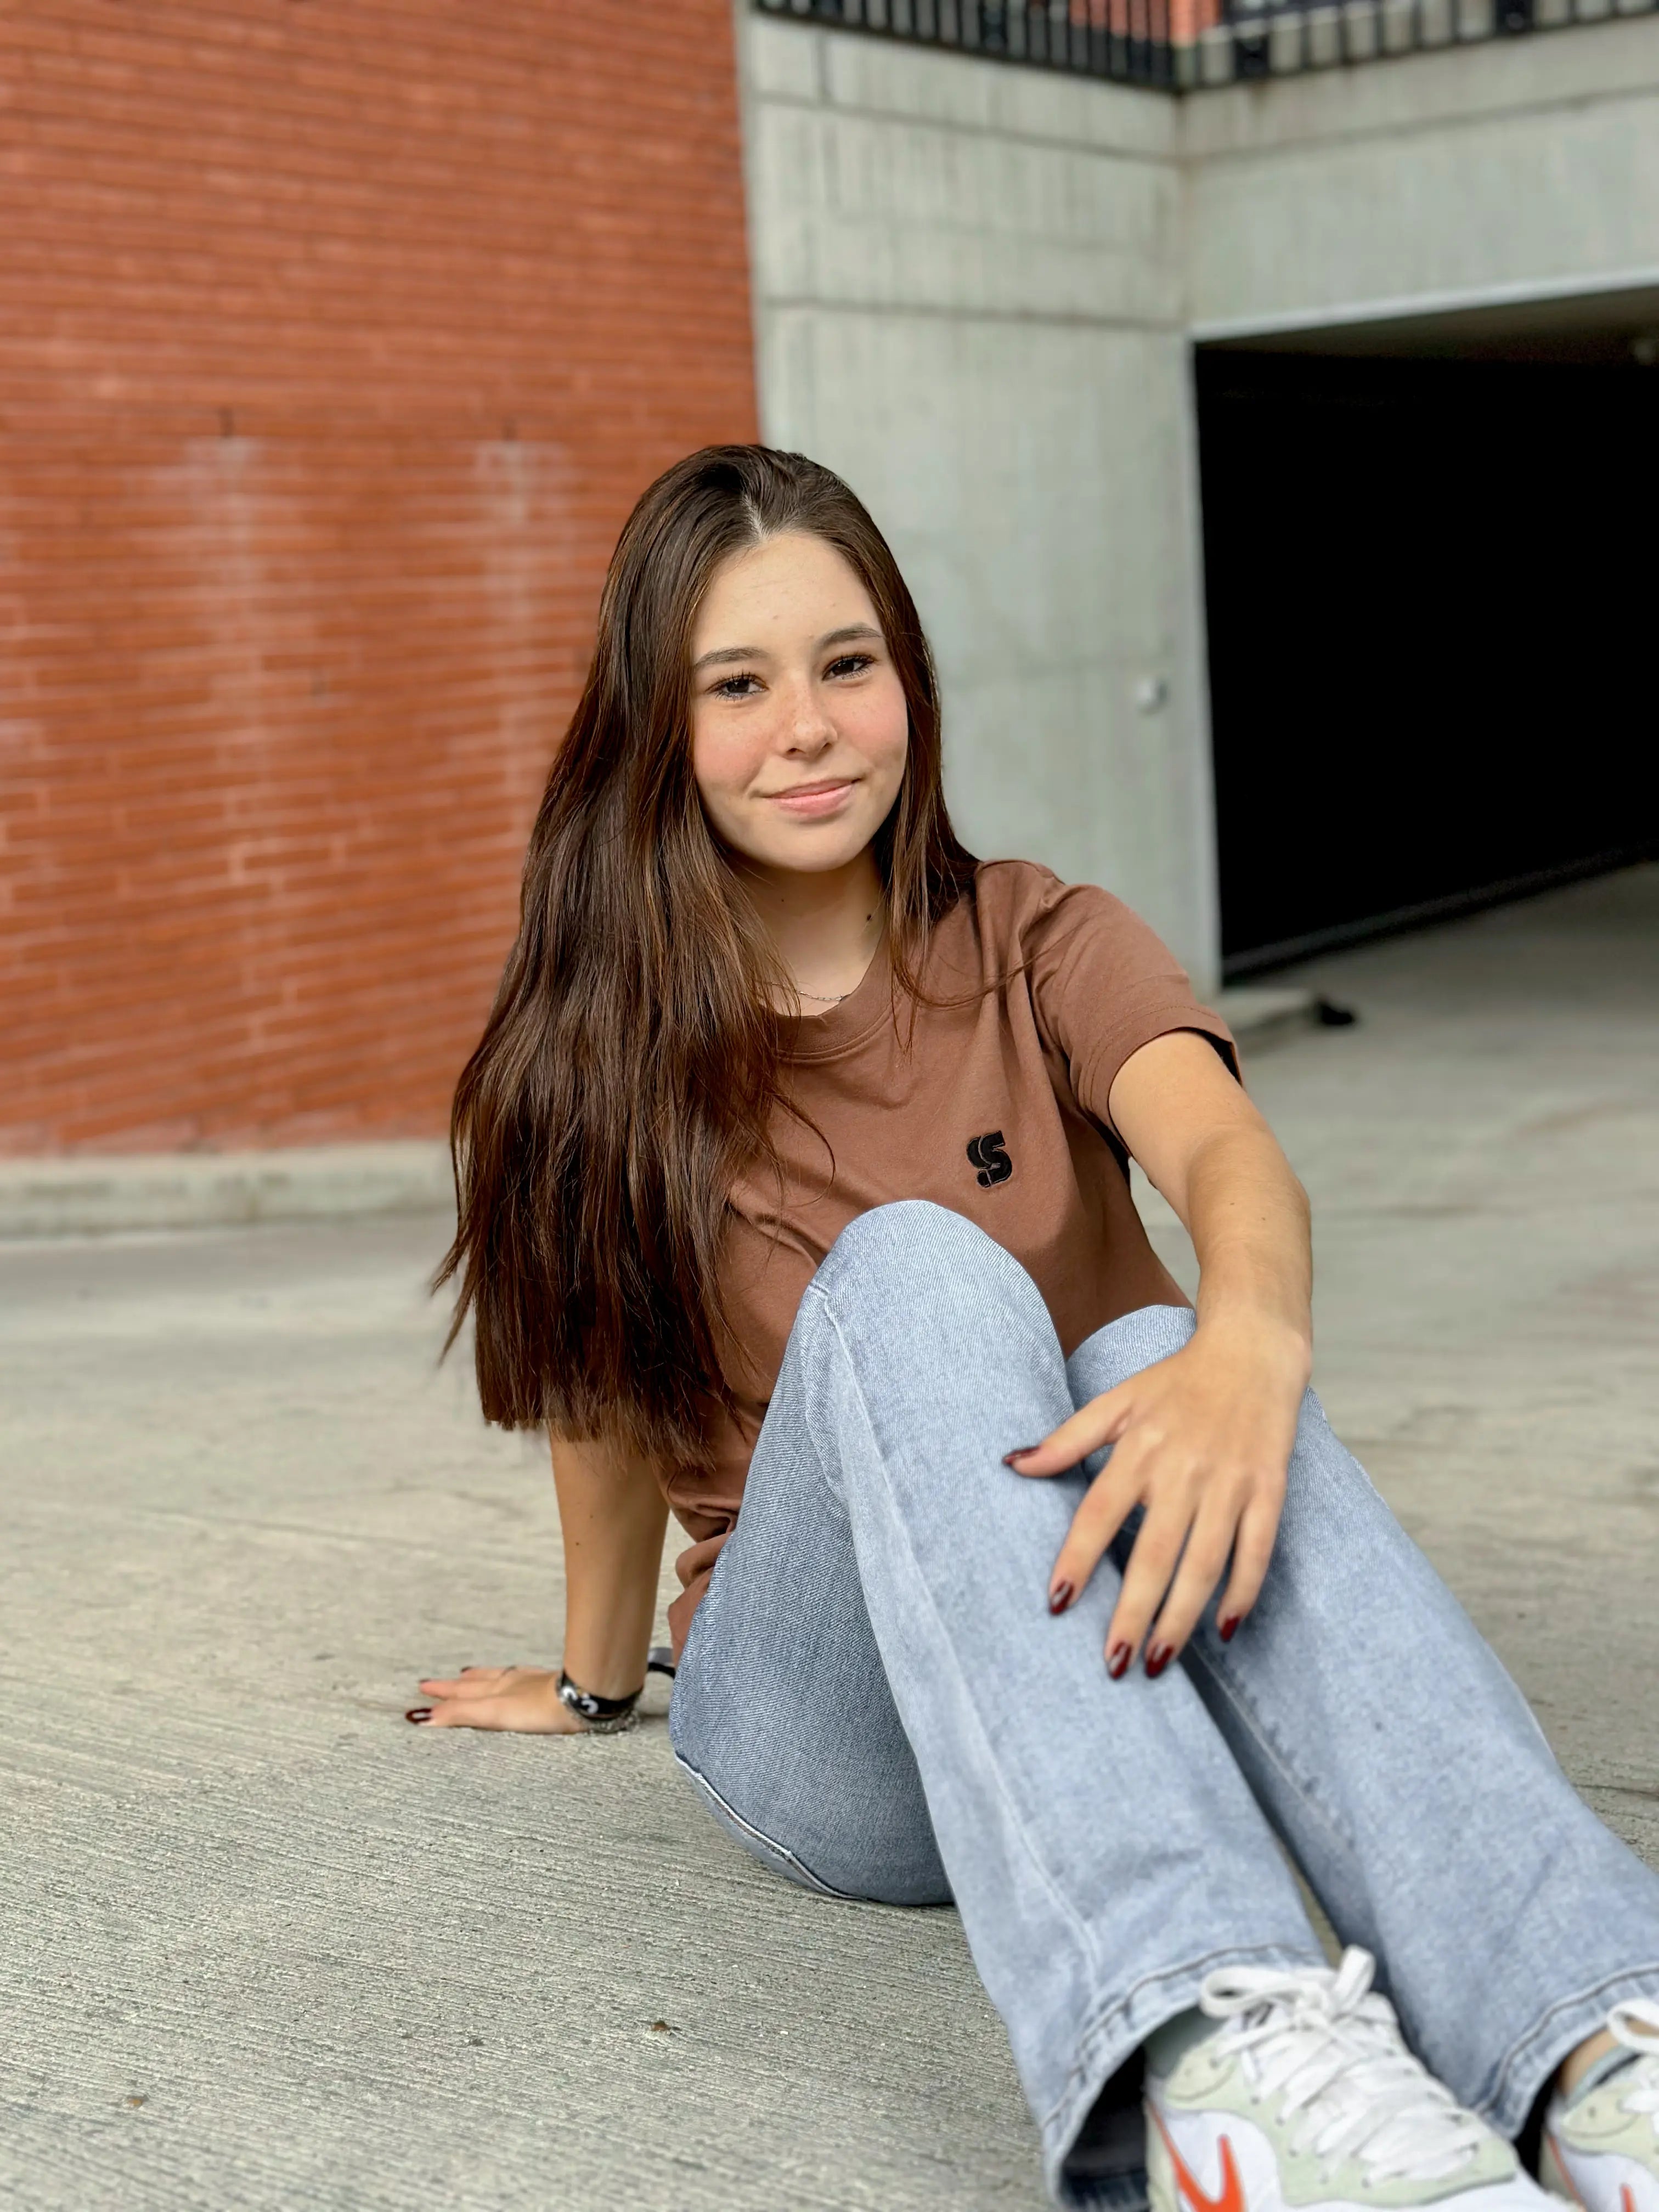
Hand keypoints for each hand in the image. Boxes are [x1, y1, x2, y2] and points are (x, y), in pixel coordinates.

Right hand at [406, 1664, 588, 1732]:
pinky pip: (517, 1677)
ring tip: (465, 1674)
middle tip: (430, 1682)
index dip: (441, 1694)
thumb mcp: (494, 1713)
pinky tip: (513, 1677)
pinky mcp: (548, 1684)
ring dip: (477, 1678)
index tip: (421, 1689)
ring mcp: (529, 1681)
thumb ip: (462, 1713)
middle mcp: (509, 1682)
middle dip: (452, 1685)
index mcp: (495, 1689)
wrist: (580, 1696)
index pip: (461, 1692)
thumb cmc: (537, 1708)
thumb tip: (425, 1717)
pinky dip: (504, 1676)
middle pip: (474, 1682)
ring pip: (496, 1677)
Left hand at [1006, 1318, 1306, 1675]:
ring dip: (1182, 1616)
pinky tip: (1225, 1629)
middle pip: (1154, 1552)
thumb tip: (1013, 1464)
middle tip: (1113, 1662)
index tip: (1057, 1603)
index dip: (1077, 1559)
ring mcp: (1230, 1482)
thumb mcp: (1117, 1401)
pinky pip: (1257, 1551)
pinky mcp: (1269, 1490)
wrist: (1252, 1352)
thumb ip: (1067, 1439)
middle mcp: (1184, 1469)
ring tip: (1157, 1661)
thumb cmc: (1176, 1383)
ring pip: (1205, 1562)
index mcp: (1140, 1449)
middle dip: (1133, 1611)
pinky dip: (1243, 1591)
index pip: (1099, 1513)